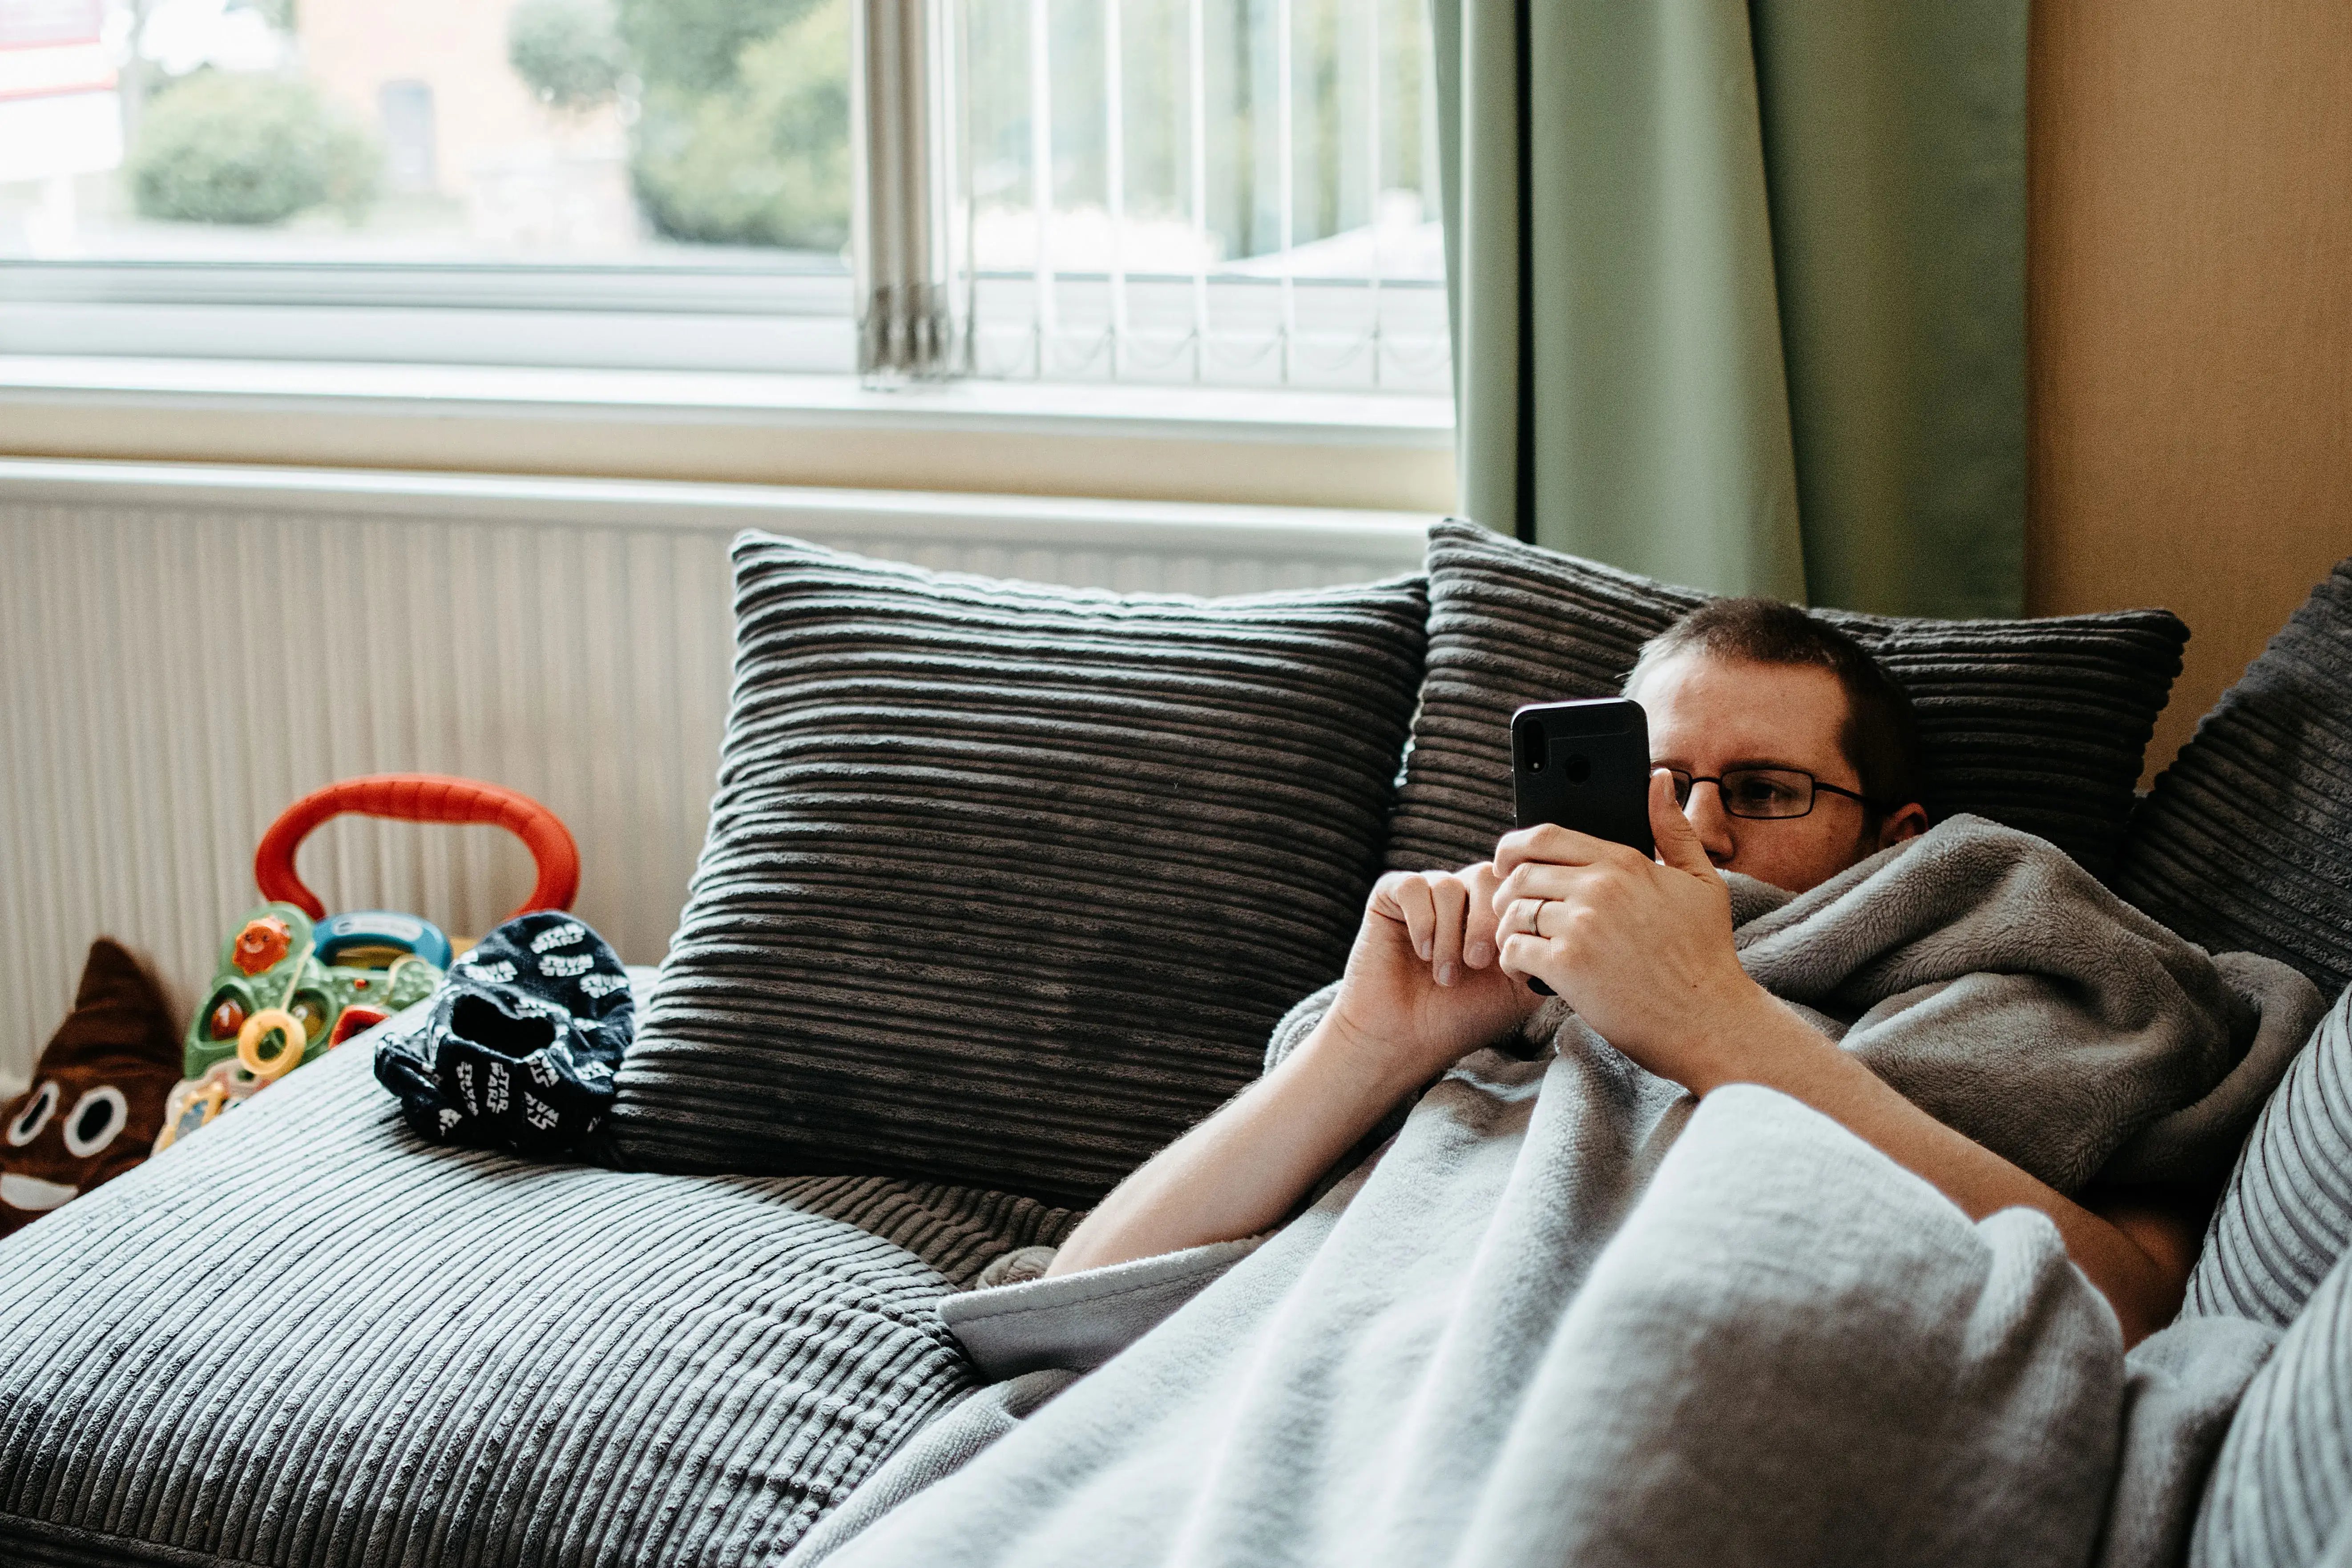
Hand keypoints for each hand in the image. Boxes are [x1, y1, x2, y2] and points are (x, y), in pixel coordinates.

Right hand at [1318, 861, 1539, 1088]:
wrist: (1405, 1041)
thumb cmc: (1461, 1018)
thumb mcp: (1518, 989)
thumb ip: (1540, 952)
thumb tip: (1555, 922)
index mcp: (1495, 913)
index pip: (1517, 886)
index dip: (1515, 918)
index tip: (1507, 962)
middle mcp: (1463, 897)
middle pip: (1487, 876)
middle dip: (1485, 921)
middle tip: (1477, 963)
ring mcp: (1427, 895)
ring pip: (1450, 885)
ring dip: (1450, 935)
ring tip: (1445, 976)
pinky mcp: (1390, 897)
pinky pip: (1414, 886)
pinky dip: (1422, 922)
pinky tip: (1421, 954)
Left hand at [1491, 769, 1773, 1091]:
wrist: (1708, 1018)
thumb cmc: (1705, 953)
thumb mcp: (1701, 880)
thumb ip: (1673, 828)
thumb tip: (1660, 779)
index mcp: (1624, 862)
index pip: (1546, 835)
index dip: (1513, 846)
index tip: (1506, 862)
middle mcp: (1598, 887)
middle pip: (1520, 873)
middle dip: (1506, 893)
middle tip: (1513, 914)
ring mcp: (1581, 925)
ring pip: (1512, 912)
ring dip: (1508, 929)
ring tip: (1521, 945)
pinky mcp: (1567, 966)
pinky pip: (1513, 950)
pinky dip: (1510, 962)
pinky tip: (1526, 972)